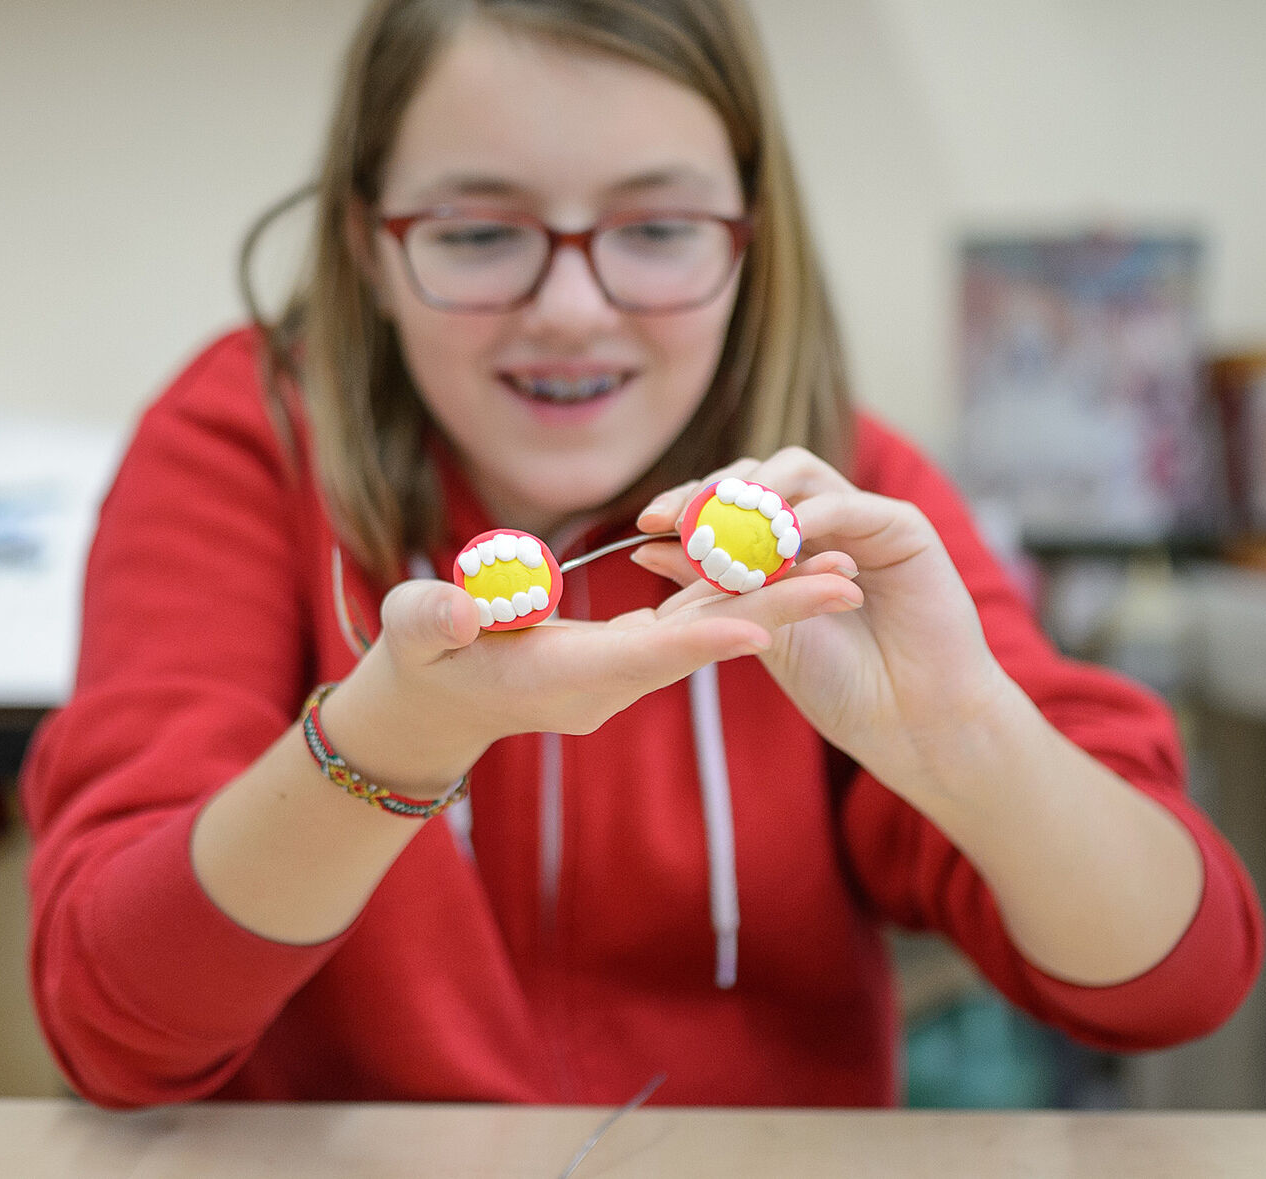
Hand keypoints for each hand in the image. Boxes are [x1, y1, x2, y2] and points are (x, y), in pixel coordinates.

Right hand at [322, 545, 864, 795]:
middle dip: (774, 614)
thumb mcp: (416, 636)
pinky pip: (689, 622)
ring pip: (707, 631)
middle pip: (703, 644)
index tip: (765, 628)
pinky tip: (778, 559)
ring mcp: (622, 672)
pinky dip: (731, 593)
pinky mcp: (625, 654)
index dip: (703, 640)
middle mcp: (609, 683)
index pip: (645, 658)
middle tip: (848, 582)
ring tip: (840, 566)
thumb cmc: (418, 660)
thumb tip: (457, 610)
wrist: (430, 705)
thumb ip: (437, 621)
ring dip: (771, 601)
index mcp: (565, 679)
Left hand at [633, 447, 1019, 801]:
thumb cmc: (839, 684)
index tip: (646, 524)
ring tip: (725, 531)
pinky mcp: (904, 527)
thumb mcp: (758, 628)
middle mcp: (824, 521)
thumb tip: (644, 546)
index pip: (731, 501)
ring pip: (801, 472)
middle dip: (711, 492)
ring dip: (757, 495)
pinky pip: (850, 503)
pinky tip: (783, 545)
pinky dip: (812, 517)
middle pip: (760, 474)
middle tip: (673, 518)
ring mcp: (863, 519)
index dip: (688, 504)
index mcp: (789, 543)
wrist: (908, 723)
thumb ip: (712, 584)